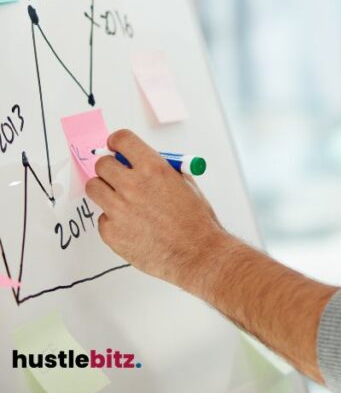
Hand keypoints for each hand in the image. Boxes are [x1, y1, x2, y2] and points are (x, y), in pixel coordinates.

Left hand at [86, 130, 229, 289]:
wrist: (196, 252)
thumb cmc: (195, 221)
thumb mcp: (185, 183)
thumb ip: (161, 170)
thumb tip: (142, 164)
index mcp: (153, 168)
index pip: (122, 140)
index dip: (116, 142)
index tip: (115, 147)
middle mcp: (133, 185)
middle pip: (101, 164)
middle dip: (109, 168)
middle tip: (116, 175)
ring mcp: (118, 209)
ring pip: (93, 188)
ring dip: (104, 190)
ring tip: (120, 199)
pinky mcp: (110, 231)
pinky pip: (102, 217)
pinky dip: (113, 219)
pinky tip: (131, 224)